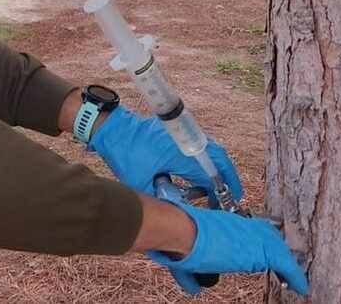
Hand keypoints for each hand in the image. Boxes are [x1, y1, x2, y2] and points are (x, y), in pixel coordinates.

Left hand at [89, 106, 242, 201]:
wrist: (112, 128)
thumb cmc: (124, 153)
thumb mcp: (141, 182)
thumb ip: (159, 198)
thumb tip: (176, 212)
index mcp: (181, 154)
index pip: (210, 176)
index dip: (220, 193)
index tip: (224, 205)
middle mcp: (187, 141)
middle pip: (219, 160)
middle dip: (227, 179)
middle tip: (228, 198)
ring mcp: (183, 134)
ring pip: (211, 152)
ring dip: (215, 170)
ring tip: (213, 192)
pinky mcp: (176, 133)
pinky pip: (199, 147)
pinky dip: (204, 162)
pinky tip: (196, 178)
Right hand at [148, 204, 308, 296]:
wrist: (182, 232)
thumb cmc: (179, 241)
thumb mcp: (185, 261)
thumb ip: (192, 275)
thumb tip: (195, 288)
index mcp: (223, 224)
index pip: (248, 232)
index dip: (257, 243)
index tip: (259, 254)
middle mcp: (241, 225)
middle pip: (267, 234)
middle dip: (275, 249)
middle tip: (282, 266)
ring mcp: (253, 234)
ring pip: (277, 246)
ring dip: (285, 262)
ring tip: (292, 278)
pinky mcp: (262, 248)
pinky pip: (285, 262)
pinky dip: (294, 274)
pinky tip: (300, 286)